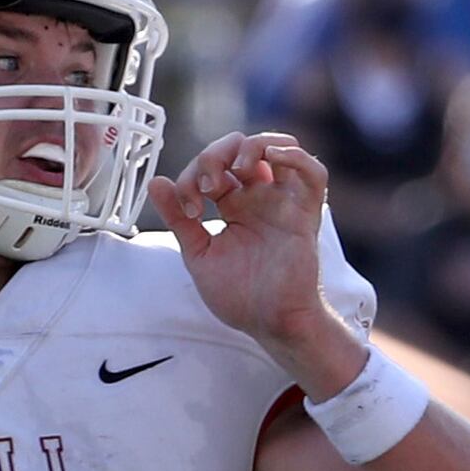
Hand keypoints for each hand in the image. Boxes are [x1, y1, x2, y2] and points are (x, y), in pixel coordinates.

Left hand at [150, 132, 359, 390]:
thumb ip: (178, 218)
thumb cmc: (239, 296)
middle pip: (242, 148)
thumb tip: (155, 182)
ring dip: (253, 146)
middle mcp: (259, 199)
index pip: (214, 166)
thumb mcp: (198, 253)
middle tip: (207, 186)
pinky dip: (295, 156)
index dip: (194, 174)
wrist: (269, 324)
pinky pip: (314, 173)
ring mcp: (284, 204)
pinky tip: (272, 157)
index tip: (188, 208)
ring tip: (238, 167)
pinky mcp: (305, 215)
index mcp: (234, 205)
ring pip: (279, 147)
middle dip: (217, 154)